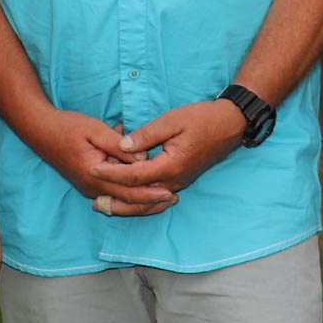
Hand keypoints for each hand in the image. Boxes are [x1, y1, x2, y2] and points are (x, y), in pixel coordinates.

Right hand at [30, 110, 176, 216]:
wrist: (40, 131)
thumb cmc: (68, 127)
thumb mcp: (96, 130)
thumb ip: (119, 145)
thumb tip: (142, 159)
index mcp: (95, 175)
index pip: (129, 191)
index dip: (151, 193)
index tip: (171, 192)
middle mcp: (92, 187)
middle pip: (127, 202)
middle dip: (151, 202)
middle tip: (173, 199)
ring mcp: (89, 188)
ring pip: (120, 202)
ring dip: (142, 202)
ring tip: (163, 200)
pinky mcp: (88, 184)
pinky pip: (113, 195)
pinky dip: (129, 196)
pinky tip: (143, 192)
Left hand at [89, 99, 244, 192]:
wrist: (230, 124)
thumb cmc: (202, 118)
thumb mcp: (172, 120)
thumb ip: (147, 134)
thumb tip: (123, 145)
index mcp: (171, 165)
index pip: (134, 176)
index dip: (112, 173)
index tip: (92, 169)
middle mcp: (174, 180)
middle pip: (139, 196)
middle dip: (116, 198)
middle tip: (93, 200)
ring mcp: (179, 181)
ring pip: (148, 198)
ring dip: (127, 202)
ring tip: (105, 204)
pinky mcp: (180, 178)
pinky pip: (156, 193)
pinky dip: (140, 197)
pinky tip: (128, 194)